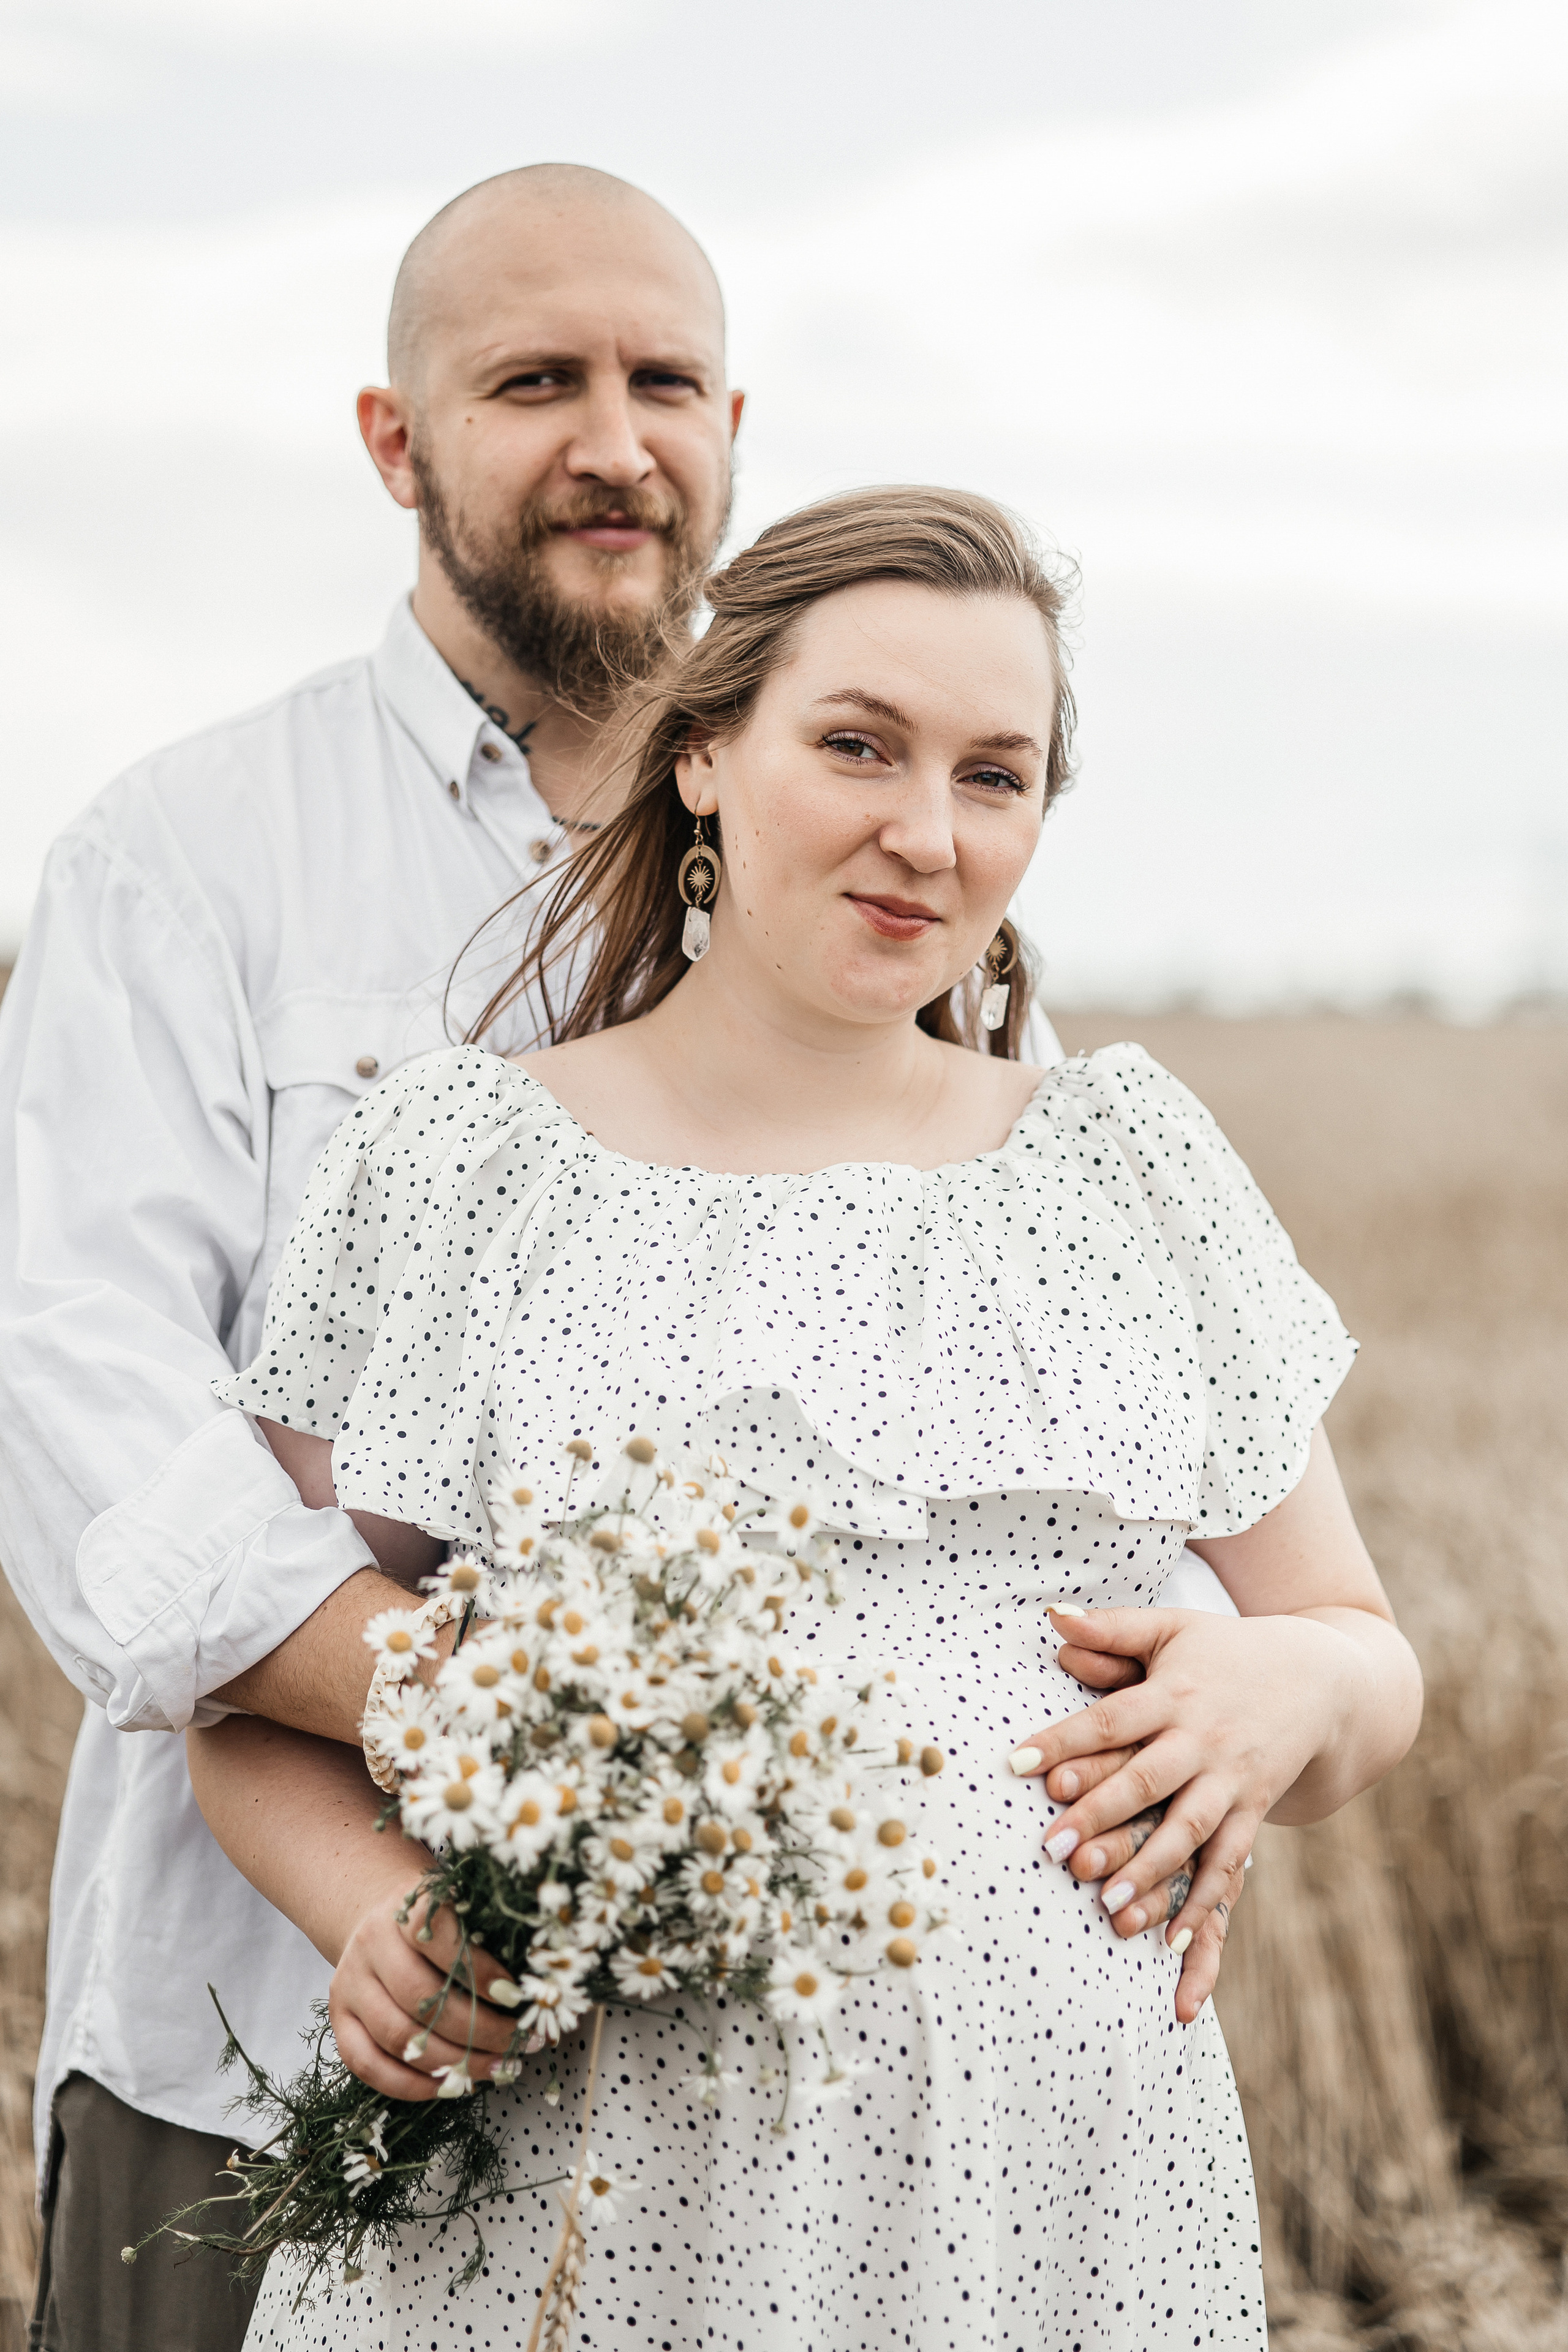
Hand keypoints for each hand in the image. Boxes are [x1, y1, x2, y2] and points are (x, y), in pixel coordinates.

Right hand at [329, 1880, 524, 2100]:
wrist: (379, 1920)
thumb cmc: (438, 1924)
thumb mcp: (463, 1911)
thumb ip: (492, 1938)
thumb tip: (543, 1986)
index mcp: (406, 1910)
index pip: (441, 1938)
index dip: (481, 1970)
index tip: (518, 1996)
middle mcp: (371, 1944)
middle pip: (422, 1999)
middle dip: (479, 2030)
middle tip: (520, 2045)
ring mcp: (350, 1985)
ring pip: (398, 2037)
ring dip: (454, 2063)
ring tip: (497, 2068)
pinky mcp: (338, 2021)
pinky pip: (370, 2066)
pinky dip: (413, 2085)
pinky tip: (452, 2085)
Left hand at [1010, 1604, 1351, 1974]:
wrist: (1318, 1679)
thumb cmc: (1225, 1651)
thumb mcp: (1172, 1627)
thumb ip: (1111, 1627)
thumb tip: (1052, 1614)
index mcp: (1173, 1694)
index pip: (1109, 1720)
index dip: (1063, 1741)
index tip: (1016, 1764)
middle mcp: (1202, 1740)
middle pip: (1145, 1781)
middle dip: (1099, 1816)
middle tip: (1052, 1850)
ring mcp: (1232, 1779)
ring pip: (1189, 1831)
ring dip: (1150, 1870)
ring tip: (1107, 1905)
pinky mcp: (1254, 1809)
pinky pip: (1228, 1861)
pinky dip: (1203, 1902)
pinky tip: (1171, 1941)